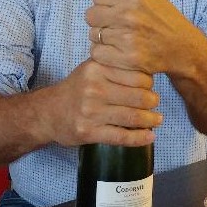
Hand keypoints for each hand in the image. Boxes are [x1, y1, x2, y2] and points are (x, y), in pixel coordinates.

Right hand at [42, 58, 162, 146]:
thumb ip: (115, 68)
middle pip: (138, 97)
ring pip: (132, 117)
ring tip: (157, 120)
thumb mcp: (92, 69)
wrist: (48, 112)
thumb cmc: (77, 88)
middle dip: (153, 102)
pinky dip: (139, 138)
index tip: (151, 88)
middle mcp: (94, 88)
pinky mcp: (89, 132)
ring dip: (151, 120)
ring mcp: (91, 112)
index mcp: (98, 68)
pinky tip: (150, 137)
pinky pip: (121, 136)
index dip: (149, 83)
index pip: (136, 75)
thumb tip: (149, 75)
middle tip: (156, 104)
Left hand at [85, 0, 194, 74]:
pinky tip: (116, 50)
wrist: (182, 48)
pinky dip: (103, 53)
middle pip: (91, 15)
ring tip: (118, 38)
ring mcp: (128, 38)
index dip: (104, 3)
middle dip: (100, 20)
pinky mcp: (127, 59)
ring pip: (93, 35)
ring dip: (102, 37)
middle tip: (114, 25)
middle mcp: (129, 15)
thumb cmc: (163, 18)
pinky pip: (97, 53)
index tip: (114, 10)